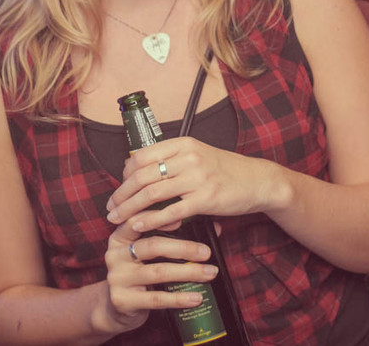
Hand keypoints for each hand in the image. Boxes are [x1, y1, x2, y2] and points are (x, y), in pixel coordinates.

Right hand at [98, 220, 218, 334]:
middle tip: (207, 252)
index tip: (181, 219)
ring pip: (157, 272)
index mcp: (120, 237)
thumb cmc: (140, 273)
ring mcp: (117, 278)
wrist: (115, 308)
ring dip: (188, 272)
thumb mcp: (149, 254)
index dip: (158, 218)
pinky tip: (196, 297)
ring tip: (209, 273)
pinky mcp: (122, 300)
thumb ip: (175, 237)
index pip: (137, 221)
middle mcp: (115, 255)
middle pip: (152, 246)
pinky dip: (179, 298)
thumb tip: (214, 227)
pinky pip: (156, 298)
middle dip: (183, 248)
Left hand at [106, 137, 280, 232]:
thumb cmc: (225, 170)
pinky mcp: (206, 199)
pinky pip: (171, 211)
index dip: (124, 175)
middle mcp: (188, 158)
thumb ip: (172, 160)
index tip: (119, 189)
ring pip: (151, 194)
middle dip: (121, 195)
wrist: (258, 181)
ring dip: (129, 209)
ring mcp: (197, 178)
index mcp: (183, 144)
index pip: (141, 156)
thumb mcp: (197, 155)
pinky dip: (150, 220)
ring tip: (117, 220)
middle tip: (110, 208)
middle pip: (141, 176)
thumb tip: (138, 171)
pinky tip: (138, 225)